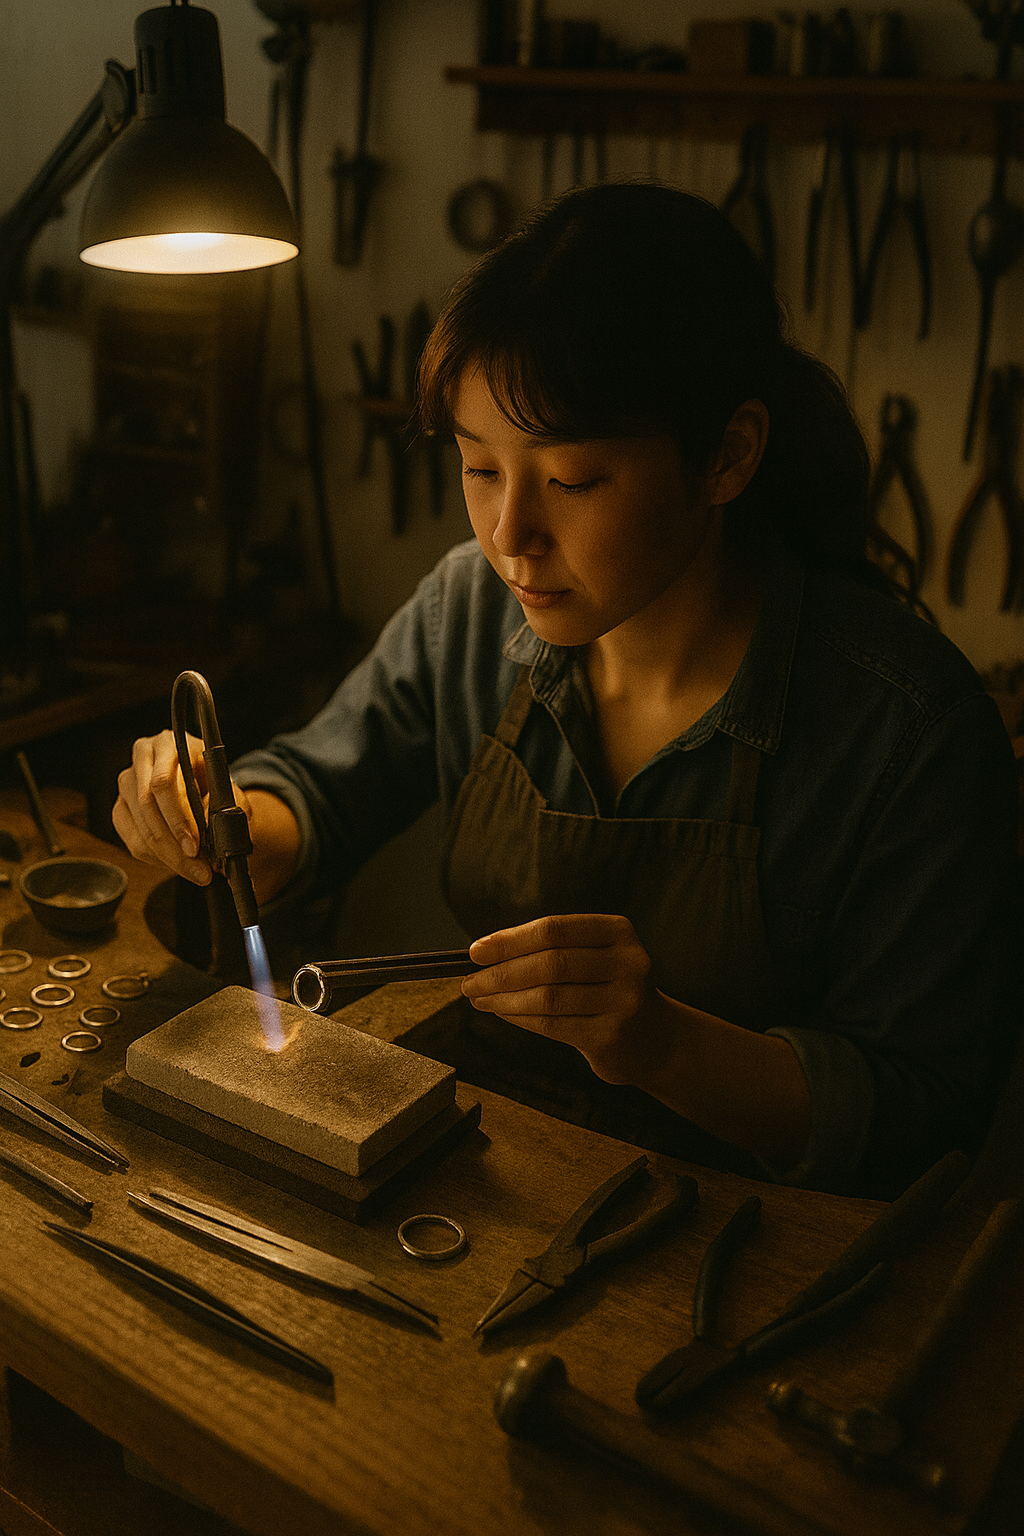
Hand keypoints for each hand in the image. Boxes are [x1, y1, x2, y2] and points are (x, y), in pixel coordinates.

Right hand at [112, 729, 252, 886]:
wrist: (205, 786)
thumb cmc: (216, 784)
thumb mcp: (229, 788)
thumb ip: (227, 802)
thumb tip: (213, 827)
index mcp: (170, 744)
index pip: (163, 784)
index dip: (178, 819)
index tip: (195, 846)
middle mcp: (143, 758)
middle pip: (147, 807)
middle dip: (174, 845)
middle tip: (198, 869)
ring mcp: (127, 782)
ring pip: (139, 828)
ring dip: (168, 857)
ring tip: (195, 871)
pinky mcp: (120, 806)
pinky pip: (131, 839)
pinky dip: (156, 858)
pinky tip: (176, 863)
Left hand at [461, 913, 665, 1084]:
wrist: (655, 1038)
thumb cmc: (610, 988)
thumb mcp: (595, 955)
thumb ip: (551, 949)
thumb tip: (487, 953)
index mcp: (618, 931)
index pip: (554, 930)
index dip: (510, 940)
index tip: (476, 951)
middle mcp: (627, 962)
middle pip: (549, 963)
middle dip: (501, 973)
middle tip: (470, 981)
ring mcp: (623, 1001)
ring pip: (548, 997)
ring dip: (504, 999)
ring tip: (480, 999)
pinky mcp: (611, 1035)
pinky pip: (553, 1025)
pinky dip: (520, 1019)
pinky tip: (504, 1014)